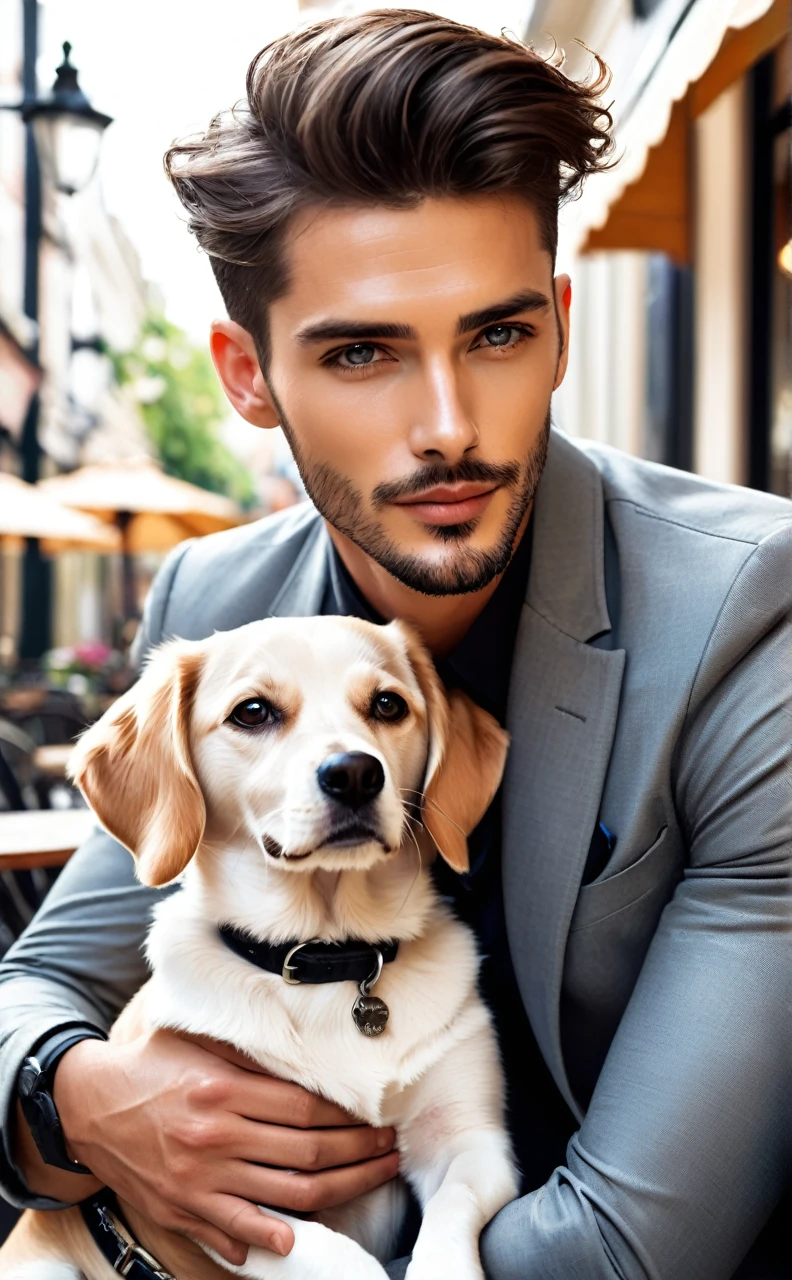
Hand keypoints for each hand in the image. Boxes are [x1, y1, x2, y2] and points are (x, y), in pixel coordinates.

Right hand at [46, 1029, 397, 1265]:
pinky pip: (235, 1229)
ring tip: (370, 1180)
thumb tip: (305, 1062)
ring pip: (285, 1195)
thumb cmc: (154, 1065)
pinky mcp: (182, 1207)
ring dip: (338, 1191)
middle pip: (306, 1153)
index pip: (305, 1110)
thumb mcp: (201, 1042)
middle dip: (358, 1154)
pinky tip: (298, 1238)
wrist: (91, 1104)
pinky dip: (267, 1237)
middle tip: (389, 1150)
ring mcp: (200, 1177)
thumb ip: (251, 1055)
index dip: (348, 1119)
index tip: (376, 1118)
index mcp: (224, 1090)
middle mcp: (216, 1136)